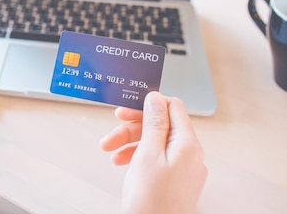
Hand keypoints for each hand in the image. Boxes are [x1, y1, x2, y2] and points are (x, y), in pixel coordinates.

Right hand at [100, 92, 206, 213]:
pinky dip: (138, 157)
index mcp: (187, 144)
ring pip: (156, 143)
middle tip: (110, 135)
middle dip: (133, 128)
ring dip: (130, 143)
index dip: (148, 105)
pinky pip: (158, 159)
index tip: (125, 110)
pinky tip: (121, 163)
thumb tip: (156, 98)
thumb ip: (154, 124)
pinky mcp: (176, 181)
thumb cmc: (151, 202)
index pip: (173, 107)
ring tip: (109, 153)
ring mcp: (184, 169)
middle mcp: (190, 154)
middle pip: (161, 126)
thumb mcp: (147, 155)